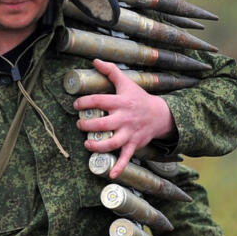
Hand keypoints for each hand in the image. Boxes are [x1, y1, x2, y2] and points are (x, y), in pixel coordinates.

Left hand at [74, 59, 175, 176]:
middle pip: (102, 124)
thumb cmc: (139, 98)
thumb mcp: (127, 82)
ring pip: (112, 143)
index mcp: (121, 102)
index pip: (99, 101)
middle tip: (80, 125)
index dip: (84, 102)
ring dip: (97, 146)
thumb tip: (95, 60)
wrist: (160, 115)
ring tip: (87, 145)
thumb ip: (110, 71)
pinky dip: (119, 167)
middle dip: (87, 126)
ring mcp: (129, 133)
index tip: (76, 105)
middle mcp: (124, 118)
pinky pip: (126, 158)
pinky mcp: (134, 144)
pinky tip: (110, 175)